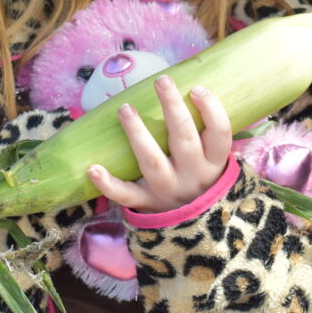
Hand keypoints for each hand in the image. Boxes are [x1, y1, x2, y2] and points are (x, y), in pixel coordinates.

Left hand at [86, 75, 231, 212]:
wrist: (197, 230)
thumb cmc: (202, 180)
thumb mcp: (214, 161)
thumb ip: (207, 134)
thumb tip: (196, 89)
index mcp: (214, 163)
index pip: (219, 134)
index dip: (211, 110)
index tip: (197, 89)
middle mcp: (192, 177)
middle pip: (184, 140)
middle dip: (173, 109)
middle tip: (162, 81)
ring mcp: (167, 191)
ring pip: (152, 161)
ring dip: (137, 134)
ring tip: (125, 108)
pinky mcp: (146, 203)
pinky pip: (125, 194)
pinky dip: (107, 184)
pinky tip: (92, 168)